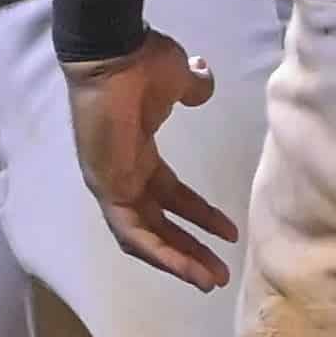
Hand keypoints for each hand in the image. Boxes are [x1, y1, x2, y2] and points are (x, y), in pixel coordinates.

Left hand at [66, 33, 238, 292]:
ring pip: (144, 237)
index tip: (229, 232)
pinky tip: (185, 269)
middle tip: (219, 274)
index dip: (200, 216)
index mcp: (138, 154)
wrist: (113, 56)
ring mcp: (112, 184)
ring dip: (177, 261)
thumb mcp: (177, 80)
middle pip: (159, 224)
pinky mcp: (107, 190)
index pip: (171, 196)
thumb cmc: (141, 65)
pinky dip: (159, 253)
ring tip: (209, 280)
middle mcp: (123, 174)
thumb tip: (201, 79)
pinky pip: (132, 234)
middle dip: (190, 250)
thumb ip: (193, 88)